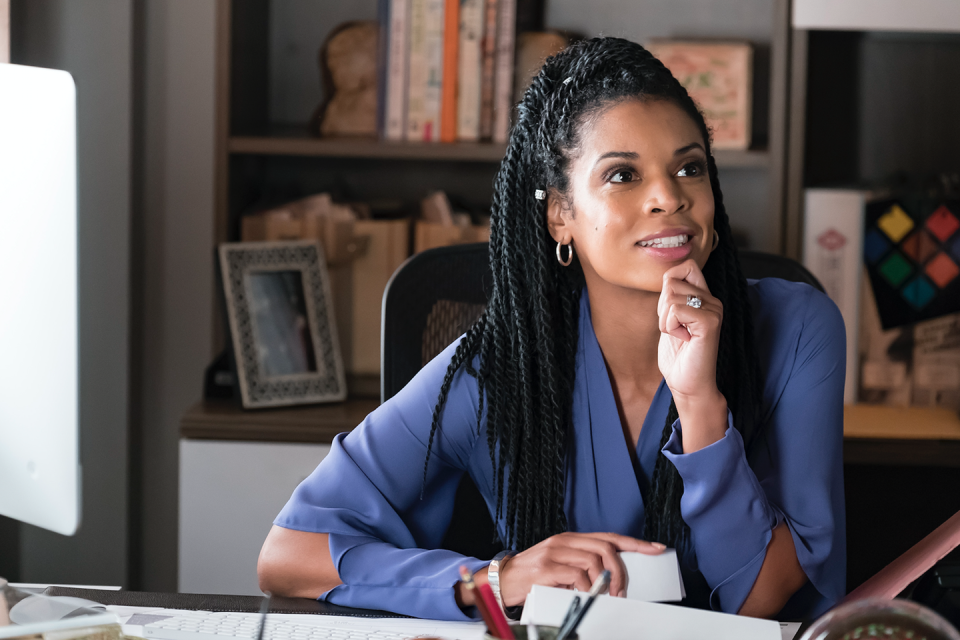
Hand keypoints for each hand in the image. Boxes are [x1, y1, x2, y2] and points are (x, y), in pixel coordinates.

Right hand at [497, 532, 664, 606]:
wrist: (501, 581)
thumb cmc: (534, 576)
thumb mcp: (560, 565)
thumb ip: (582, 565)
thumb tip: (613, 578)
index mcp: (571, 539)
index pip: (609, 537)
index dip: (635, 543)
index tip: (656, 548)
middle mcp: (564, 541)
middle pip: (605, 547)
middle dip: (620, 569)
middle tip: (621, 590)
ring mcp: (554, 553)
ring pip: (593, 561)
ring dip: (603, 582)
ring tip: (603, 597)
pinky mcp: (546, 568)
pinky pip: (575, 576)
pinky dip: (585, 588)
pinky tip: (583, 595)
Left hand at [657, 260, 727, 450]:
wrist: (687, 385)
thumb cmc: (678, 356)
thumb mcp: (671, 320)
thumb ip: (672, 298)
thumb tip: (667, 277)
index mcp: (705, 298)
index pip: (685, 266)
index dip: (668, 284)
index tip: (670, 311)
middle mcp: (713, 300)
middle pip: (672, 281)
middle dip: (662, 307)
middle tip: (675, 328)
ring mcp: (714, 310)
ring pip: (671, 297)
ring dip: (665, 320)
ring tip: (680, 335)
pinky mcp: (710, 322)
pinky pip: (676, 310)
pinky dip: (670, 327)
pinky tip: (684, 339)